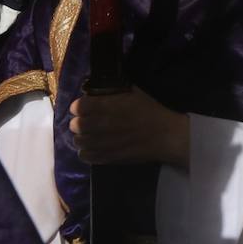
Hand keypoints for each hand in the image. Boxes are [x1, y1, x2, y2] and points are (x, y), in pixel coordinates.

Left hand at [69, 87, 189, 167]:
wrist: (166, 135)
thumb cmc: (153, 111)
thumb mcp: (136, 92)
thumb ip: (116, 89)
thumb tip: (102, 86)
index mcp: (108, 106)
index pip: (79, 106)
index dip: (79, 106)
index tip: (83, 107)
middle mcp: (102, 124)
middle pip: (76, 125)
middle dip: (78, 122)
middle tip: (86, 121)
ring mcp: (104, 143)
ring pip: (78, 141)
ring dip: (81, 137)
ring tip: (88, 136)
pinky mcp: (108, 157)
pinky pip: (85, 156)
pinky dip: (86, 152)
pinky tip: (93, 148)